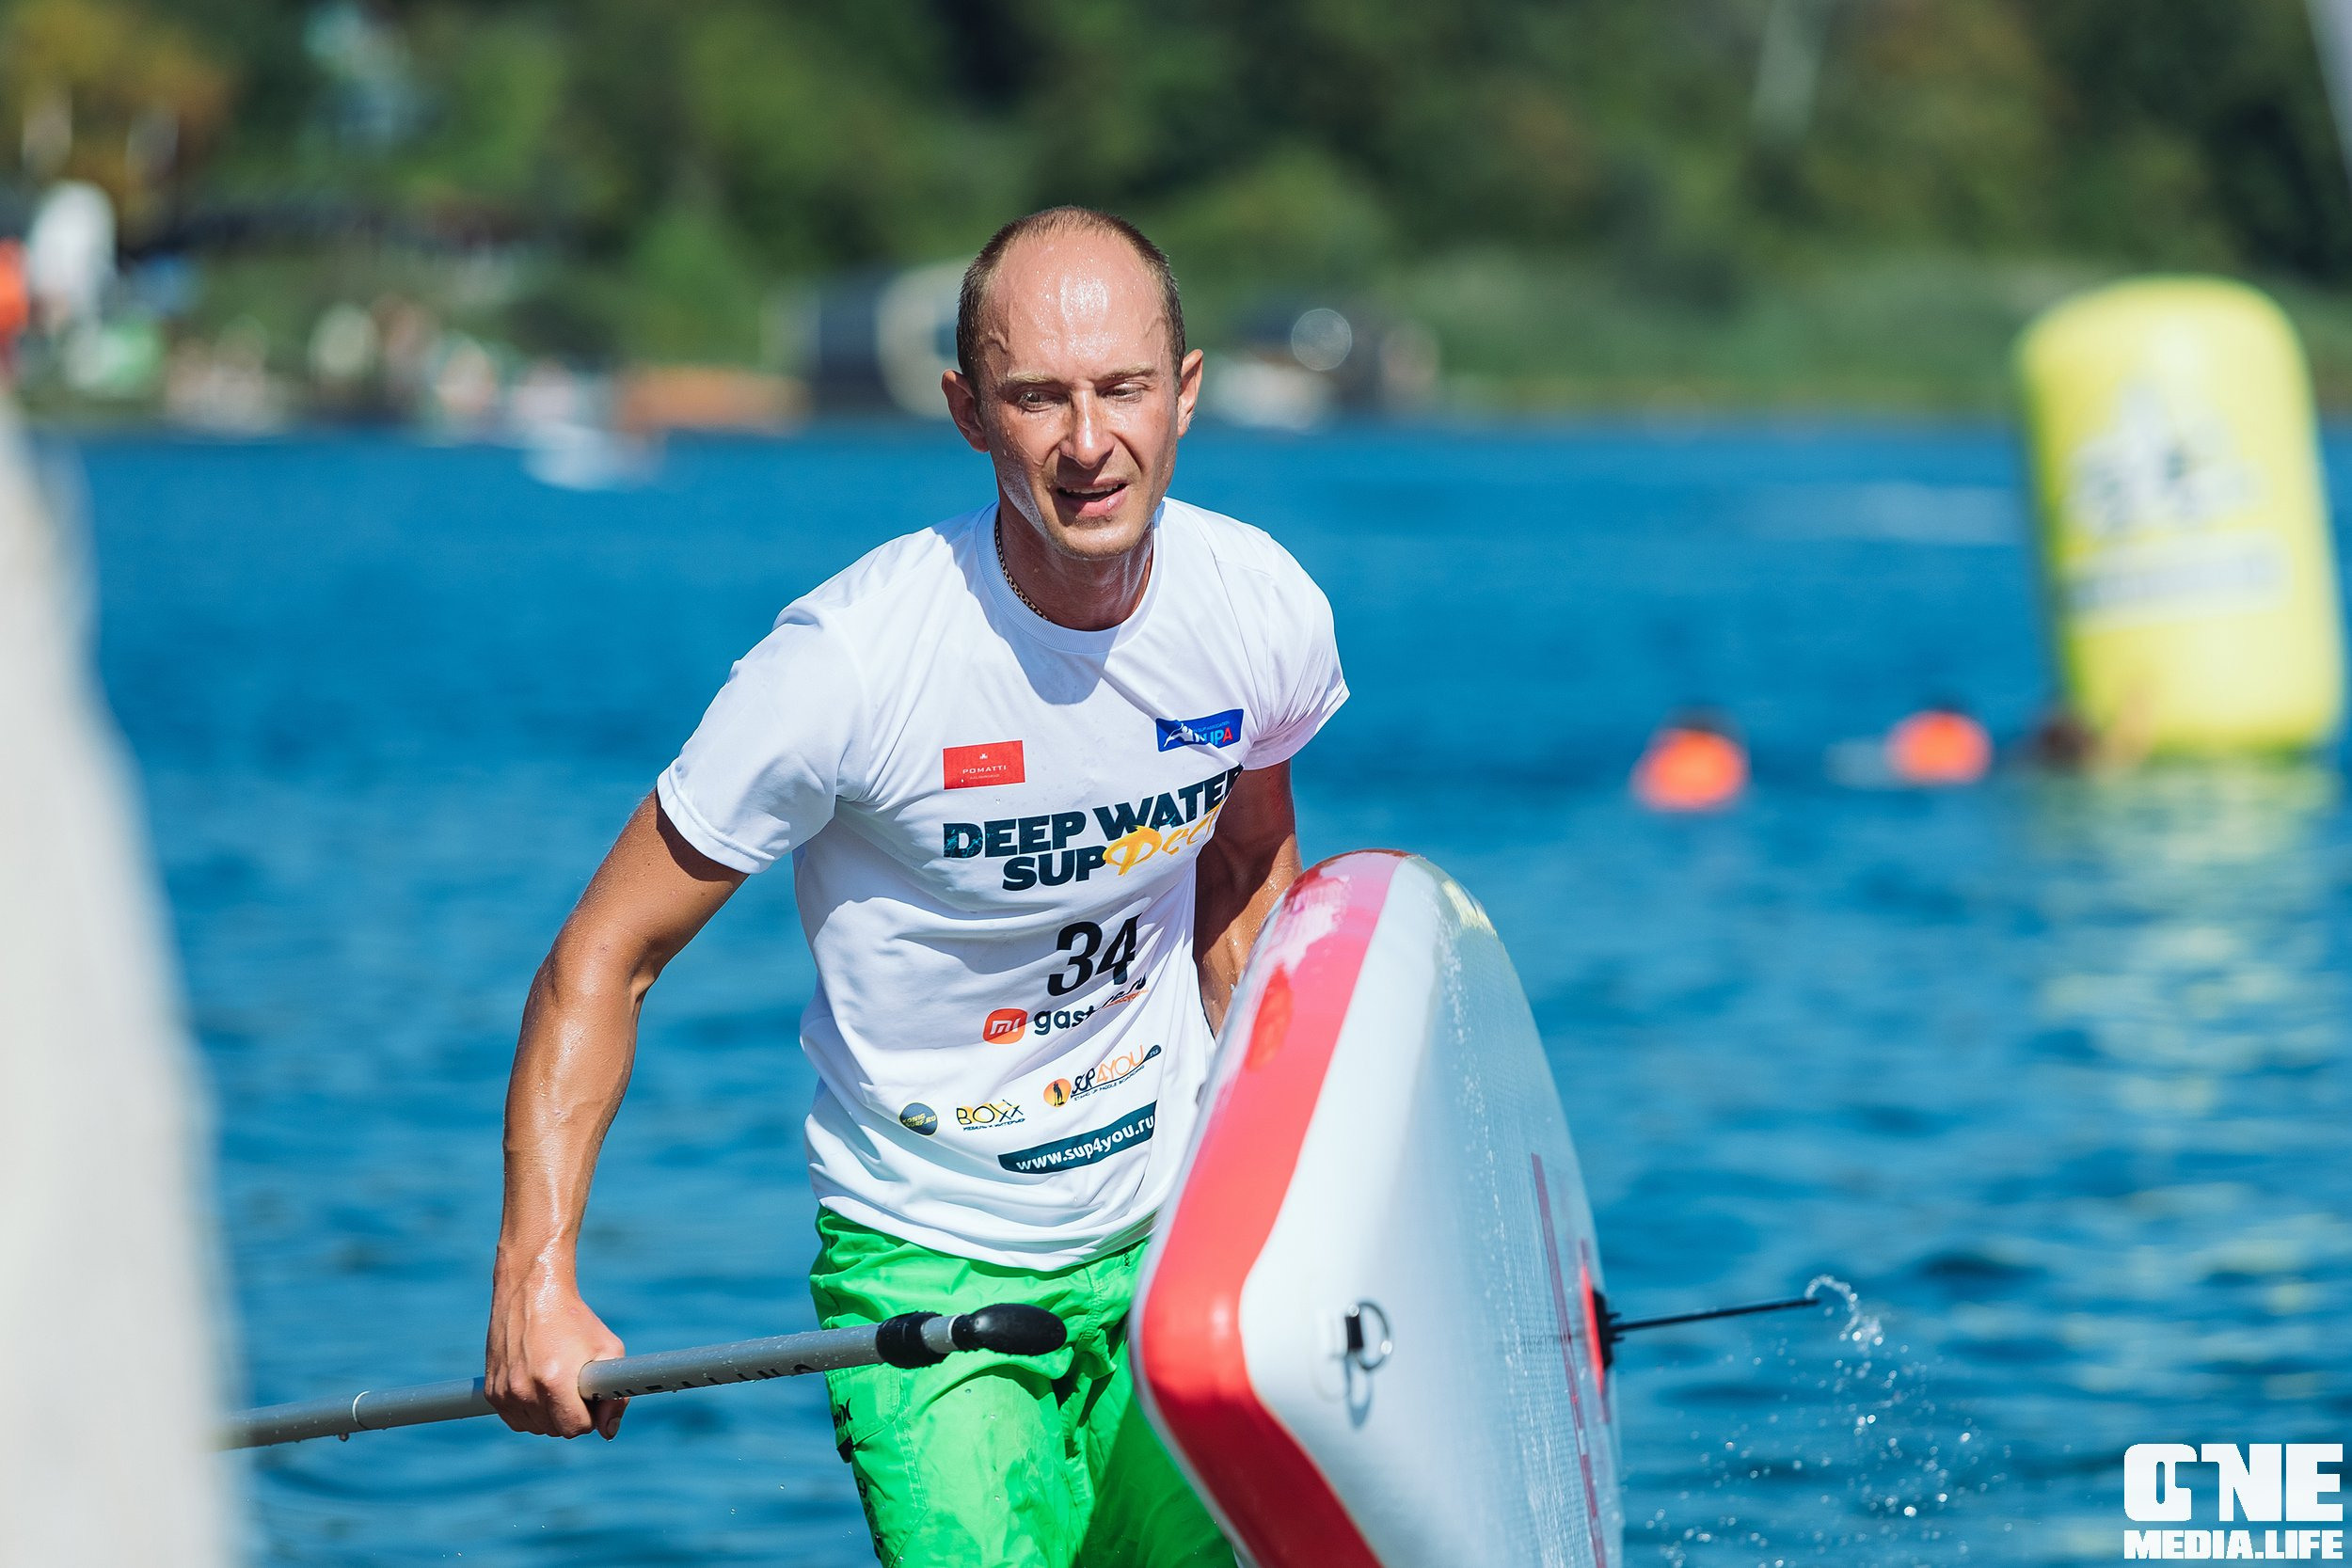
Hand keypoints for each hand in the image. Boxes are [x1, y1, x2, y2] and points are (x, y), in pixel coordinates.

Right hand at [485, 1266, 627, 1438]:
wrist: (531, 1292)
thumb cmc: (575, 1321)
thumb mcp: (608, 1349)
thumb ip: (615, 1395)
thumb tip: (609, 1431)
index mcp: (555, 1381)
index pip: (577, 1427)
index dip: (590, 1415)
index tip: (591, 1397)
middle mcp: (525, 1390)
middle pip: (556, 1430)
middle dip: (570, 1414)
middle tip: (574, 1385)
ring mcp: (505, 1392)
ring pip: (535, 1428)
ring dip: (549, 1415)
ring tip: (555, 1381)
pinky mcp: (491, 1391)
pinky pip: (516, 1420)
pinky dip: (529, 1411)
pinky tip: (537, 1384)